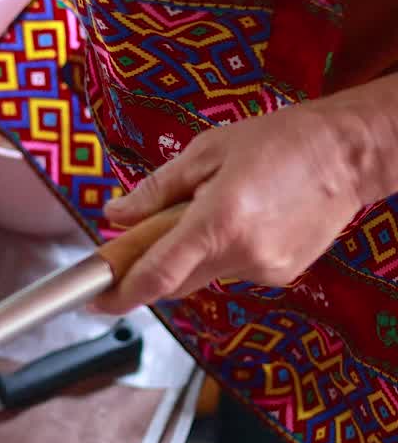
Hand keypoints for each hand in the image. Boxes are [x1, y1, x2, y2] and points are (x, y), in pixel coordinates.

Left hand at [93, 99, 373, 314]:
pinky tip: (241, 219)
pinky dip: (221, 253)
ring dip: (190, 255)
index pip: (157, 275)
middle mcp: (242, 255)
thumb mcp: (204, 153)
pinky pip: (232, 271)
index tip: (94, 300)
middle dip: (150, 267)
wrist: (348, 153)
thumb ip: (155, 191)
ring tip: (211, 208)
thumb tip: (115, 215)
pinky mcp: (282, 274)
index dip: (121, 294)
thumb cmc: (277, 142)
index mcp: (217, 223)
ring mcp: (265, 269)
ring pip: (203, 277)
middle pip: (175, 283)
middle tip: (140, 237)